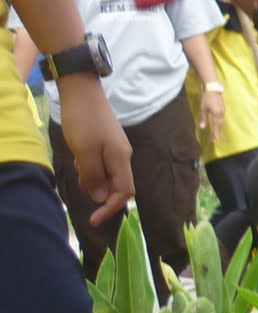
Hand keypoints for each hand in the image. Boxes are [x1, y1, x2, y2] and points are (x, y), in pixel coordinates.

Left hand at [56, 75, 133, 226]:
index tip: (93, 220)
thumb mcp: (85, 152)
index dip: (110, 208)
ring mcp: (115, 149)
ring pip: (107, 175)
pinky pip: (101, 165)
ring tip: (78, 163)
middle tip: (80, 181)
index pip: (124, 192)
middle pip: (116, 185)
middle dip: (98, 191)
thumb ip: (94, 177)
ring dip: (92, 179)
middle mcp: (122, 155)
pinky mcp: (106, 143)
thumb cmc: (84, 122)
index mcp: (121, 158)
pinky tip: (80, 157)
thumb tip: (100, 198)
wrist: (83, 92)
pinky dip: (90, 168)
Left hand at [199, 88, 225, 139]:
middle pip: (219, 125)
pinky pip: (222, 118)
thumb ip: (203, 118)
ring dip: (218, 128)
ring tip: (215, 133)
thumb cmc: (207, 98)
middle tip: (214, 139)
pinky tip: (217, 124)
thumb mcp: (203, 108)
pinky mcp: (222, 108)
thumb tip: (202, 127)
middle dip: (217, 132)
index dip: (215, 133)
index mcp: (216, 113)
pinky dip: (219, 123)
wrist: (213, 88)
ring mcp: (223, 111)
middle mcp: (221, 113)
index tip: (214, 140)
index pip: (216, 126)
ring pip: (221, 122)